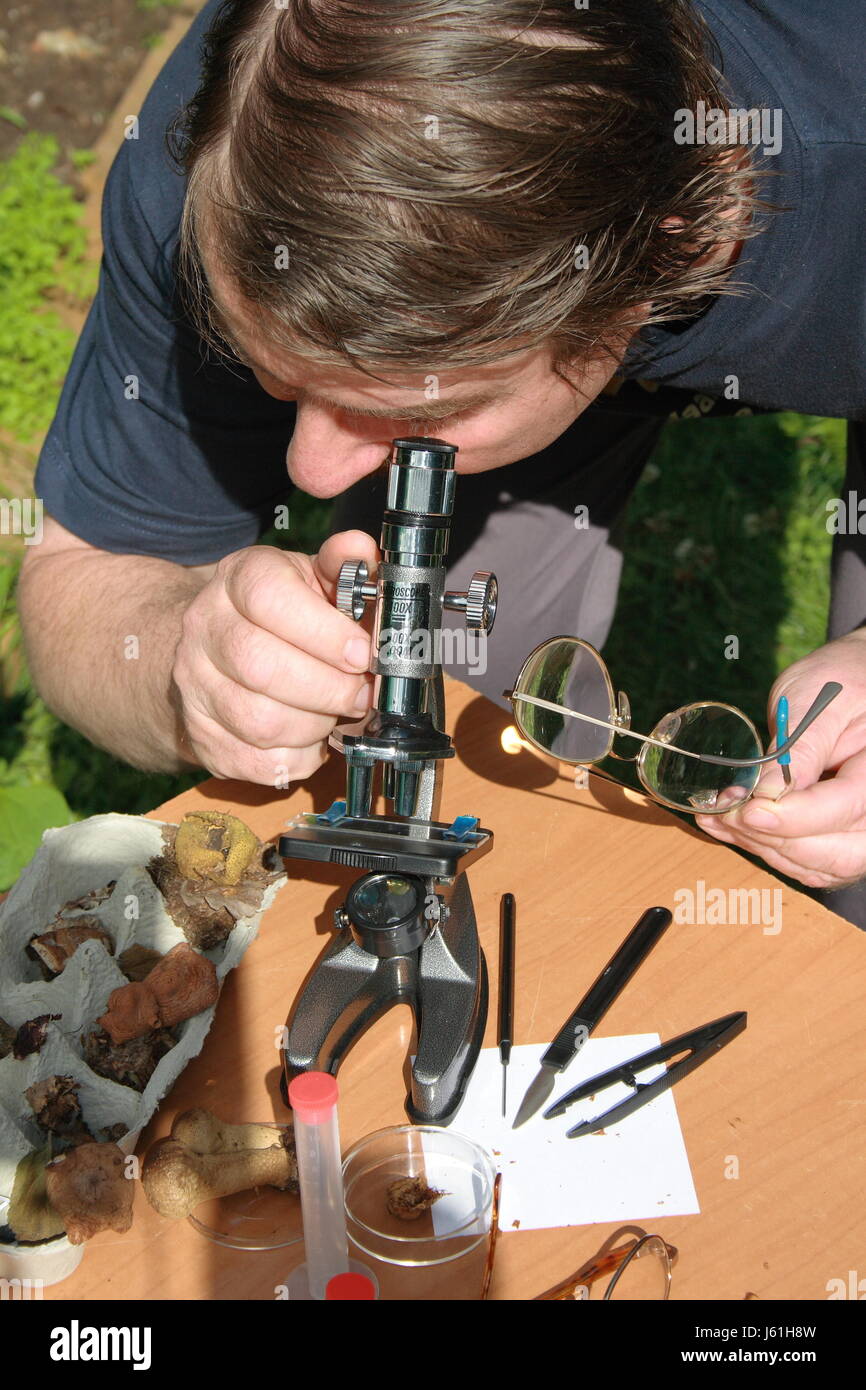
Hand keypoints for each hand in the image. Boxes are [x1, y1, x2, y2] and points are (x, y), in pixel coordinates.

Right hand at [171, 531, 377, 784]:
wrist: (218, 652)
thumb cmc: (284, 616)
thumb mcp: (314, 579)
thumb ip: (345, 566)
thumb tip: (362, 550)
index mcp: (239, 578)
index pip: (269, 599)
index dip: (325, 633)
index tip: (363, 654)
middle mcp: (205, 627)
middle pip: (261, 666)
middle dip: (328, 689)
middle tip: (362, 693)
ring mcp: (195, 684)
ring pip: (258, 721)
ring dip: (316, 725)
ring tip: (336, 713)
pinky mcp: (200, 735)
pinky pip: (255, 762)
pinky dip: (297, 758)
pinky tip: (312, 738)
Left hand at [694, 630, 865, 889]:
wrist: (856, 683)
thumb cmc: (843, 681)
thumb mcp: (818, 699)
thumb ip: (799, 747)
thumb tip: (768, 792)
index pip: (842, 808)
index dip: (792, 818)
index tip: (747, 810)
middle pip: (834, 852)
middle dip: (773, 839)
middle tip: (725, 815)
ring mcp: (863, 829)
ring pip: (818, 865)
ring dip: (764, 848)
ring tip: (719, 819)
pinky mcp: (842, 837)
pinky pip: (809, 863)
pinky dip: (769, 850)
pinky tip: (732, 828)